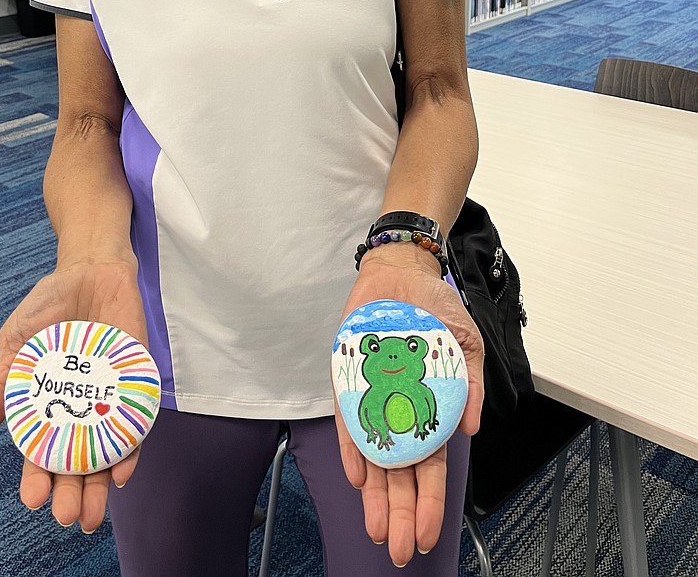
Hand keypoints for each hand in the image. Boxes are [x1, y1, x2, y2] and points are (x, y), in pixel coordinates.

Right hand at [0, 257, 146, 532]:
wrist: (92, 267)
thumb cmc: (50, 305)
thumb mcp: (16, 341)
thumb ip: (0, 385)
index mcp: (47, 405)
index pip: (41, 453)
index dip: (38, 478)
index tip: (34, 498)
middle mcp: (78, 408)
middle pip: (75, 462)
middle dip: (71, 493)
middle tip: (67, 515)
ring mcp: (107, 397)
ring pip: (105, 452)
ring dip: (100, 485)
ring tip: (92, 512)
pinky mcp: (134, 382)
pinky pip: (134, 422)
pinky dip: (130, 447)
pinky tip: (123, 469)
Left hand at [333, 246, 483, 566]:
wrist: (401, 273)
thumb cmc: (434, 308)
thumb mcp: (466, 342)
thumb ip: (469, 384)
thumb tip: (472, 425)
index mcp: (432, 409)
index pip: (431, 466)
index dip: (429, 502)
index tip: (425, 532)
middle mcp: (401, 410)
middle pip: (400, 473)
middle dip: (399, 512)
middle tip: (398, 546)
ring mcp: (373, 398)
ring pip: (373, 456)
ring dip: (374, 494)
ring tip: (376, 527)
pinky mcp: (349, 380)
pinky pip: (348, 420)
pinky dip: (352, 447)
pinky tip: (357, 476)